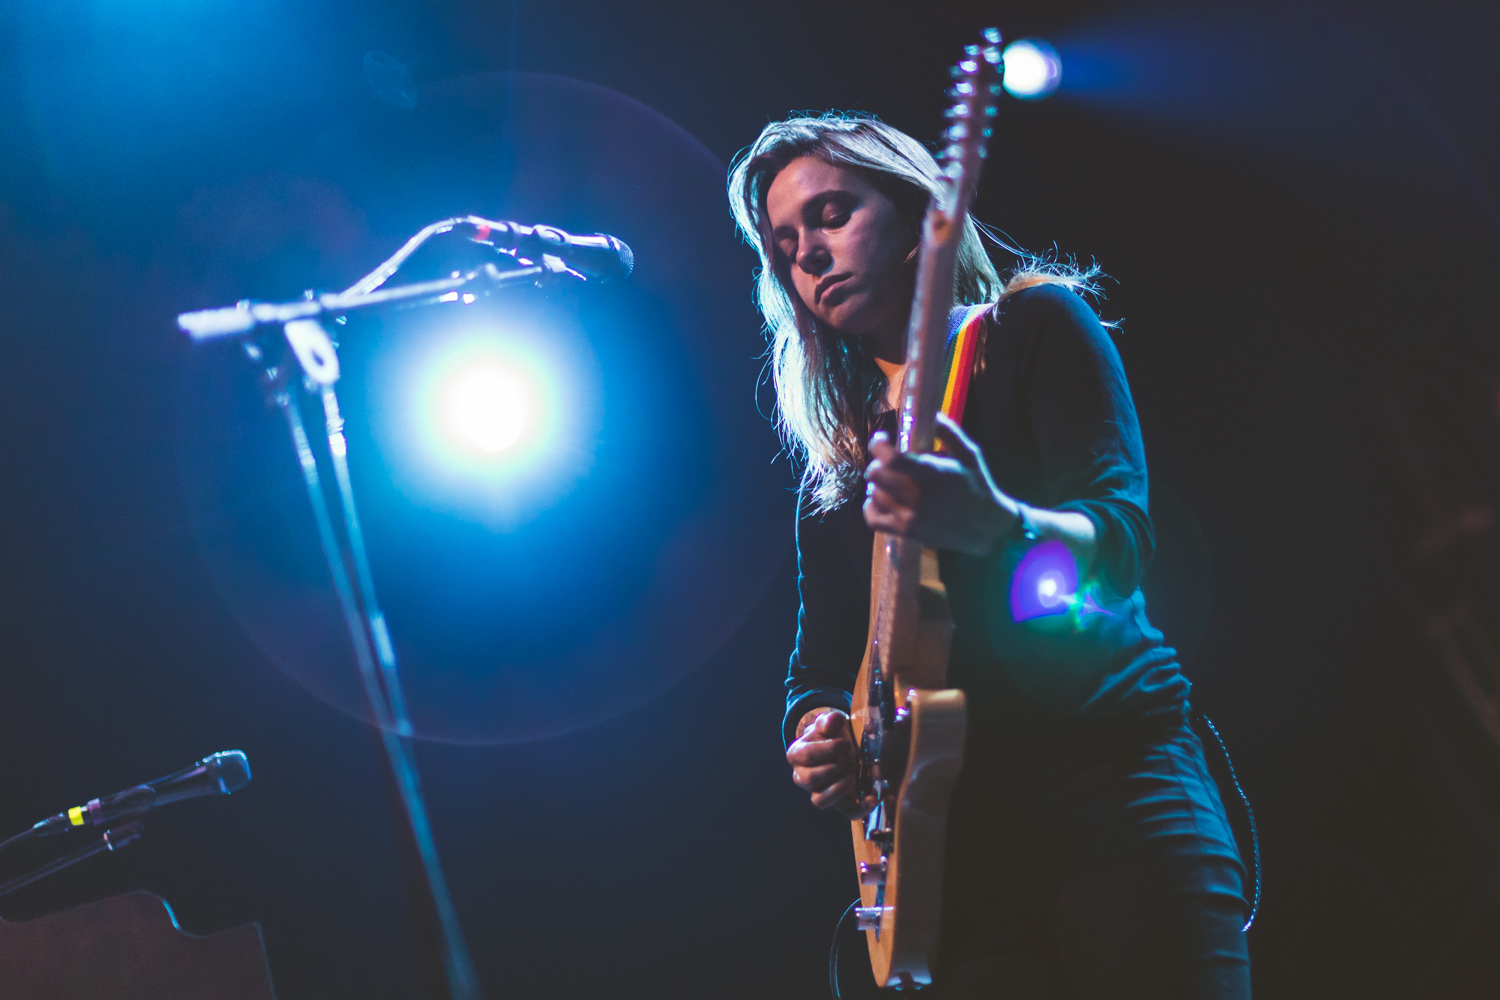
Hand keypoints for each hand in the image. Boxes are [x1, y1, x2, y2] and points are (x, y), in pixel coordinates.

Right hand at [786, 709, 857, 811]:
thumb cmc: (830, 735)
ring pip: (820, 801)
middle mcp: (802, 777)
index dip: (827, 749)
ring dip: (838, 789)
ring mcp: (818, 792)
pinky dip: (862, 808)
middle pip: (810, 779)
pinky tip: (874, 798)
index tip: (844, 743)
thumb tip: (835, 720)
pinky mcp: (839, 802)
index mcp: (797, 755)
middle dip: (832, 768)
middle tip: (848, 757)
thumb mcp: (828, 724)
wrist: (838, 746)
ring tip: (853, 775)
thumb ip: (829, 721)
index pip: (806, 756)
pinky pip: (847, 812)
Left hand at [863, 412, 1017, 554]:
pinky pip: (873, 520)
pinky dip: (870, 508)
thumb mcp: (970, 455)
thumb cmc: (978, 487)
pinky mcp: (906, 533)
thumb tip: (931, 415)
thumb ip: (949, 433)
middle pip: (877, 475)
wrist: (988, 527)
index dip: (879, 445)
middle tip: (886, 462)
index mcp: (931, 474)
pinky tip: (878, 499)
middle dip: (878, 464)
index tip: (882, 439)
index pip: (891, 459)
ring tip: (888, 480)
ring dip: (877, 484)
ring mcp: (909, 517)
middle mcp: (917, 496)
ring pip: (874, 495)